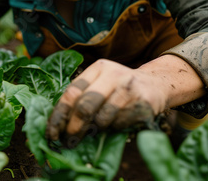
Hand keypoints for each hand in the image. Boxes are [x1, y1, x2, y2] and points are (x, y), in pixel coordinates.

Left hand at [46, 56, 204, 144]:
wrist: (156, 84)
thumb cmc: (119, 88)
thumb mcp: (101, 82)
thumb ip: (83, 95)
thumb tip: (58, 123)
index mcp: (98, 68)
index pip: (72, 92)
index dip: (59, 114)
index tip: (52, 132)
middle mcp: (114, 74)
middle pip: (85, 106)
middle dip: (74, 128)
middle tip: (69, 141)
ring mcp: (130, 88)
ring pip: (103, 118)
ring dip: (96, 129)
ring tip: (95, 129)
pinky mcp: (144, 103)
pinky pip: (121, 124)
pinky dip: (115, 129)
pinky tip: (117, 123)